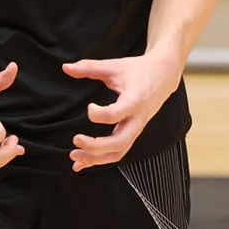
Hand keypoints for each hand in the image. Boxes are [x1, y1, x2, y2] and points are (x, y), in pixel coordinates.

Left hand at [62, 53, 184, 170]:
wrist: (163, 76)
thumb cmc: (137, 70)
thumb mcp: (114, 66)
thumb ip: (89, 68)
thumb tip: (65, 68)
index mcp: (135, 100)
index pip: (116, 115)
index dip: (97, 114)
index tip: (89, 106)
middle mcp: (137, 119)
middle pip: (118, 142)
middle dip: (95, 146)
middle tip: (75, 140)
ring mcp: (136, 129)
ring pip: (119, 152)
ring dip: (96, 158)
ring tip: (74, 157)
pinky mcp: (133, 133)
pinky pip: (119, 151)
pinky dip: (100, 159)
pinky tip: (83, 163)